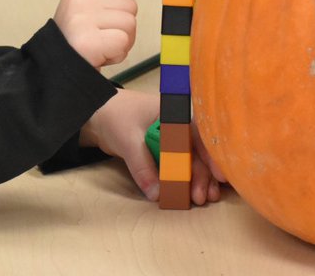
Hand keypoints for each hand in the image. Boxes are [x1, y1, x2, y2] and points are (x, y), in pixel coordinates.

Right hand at [54, 0, 161, 68]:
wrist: (53, 71)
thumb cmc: (72, 42)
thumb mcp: (78, 10)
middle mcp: (80, 0)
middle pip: (130, 6)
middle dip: (123, 27)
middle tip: (102, 39)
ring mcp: (83, 19)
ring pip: (130, 25)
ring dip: (122, 42)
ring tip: (101, 49)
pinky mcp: (89, 39)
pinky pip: (123, 42)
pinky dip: (117, 54)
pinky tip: (100, 57)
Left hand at [80, 90, 223, 205]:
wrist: (95, 114)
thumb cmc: (114, 116)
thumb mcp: (128, 140)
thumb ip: (142, 166)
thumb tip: (158, 194)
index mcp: (174, 114)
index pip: (199, 134)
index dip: (211, 155)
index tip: (219, 175)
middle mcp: (177, 127)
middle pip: (197, 152)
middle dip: (203, 175)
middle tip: (203, 197)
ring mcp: (170, 140)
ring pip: (189, 161)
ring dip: (196, 180)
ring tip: (202, 199)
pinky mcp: (162, 152)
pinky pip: (176, 167)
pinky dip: (182, 181)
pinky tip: (189, 194)